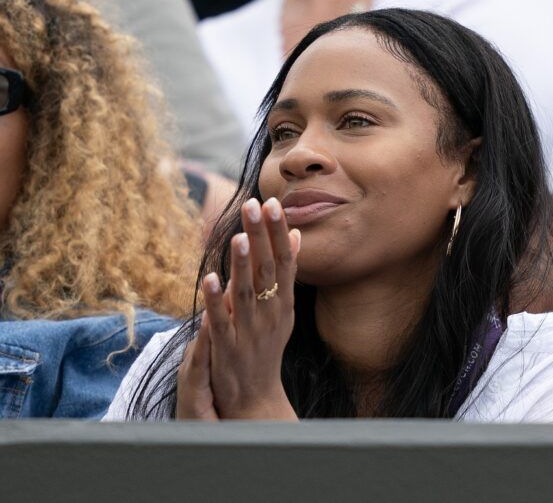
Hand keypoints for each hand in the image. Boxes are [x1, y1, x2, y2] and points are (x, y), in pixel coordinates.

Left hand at [176, 197, 300, 419]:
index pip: (284, 261)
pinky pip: (221, 321)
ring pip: (246, 294)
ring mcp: (250, 332)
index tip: (273, 203)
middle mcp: (270, 314)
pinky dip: (215, 300)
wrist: (257, 397)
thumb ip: (287, 272)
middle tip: (255, 205)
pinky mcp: (228, 348)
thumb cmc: (267, 346)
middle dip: (261, 237)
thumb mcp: (283, 308)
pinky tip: (209, 278)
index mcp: (283, 302)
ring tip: (240, 236)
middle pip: (267, 271)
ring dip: (243, 265)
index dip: (278, 232)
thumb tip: (295, 236)